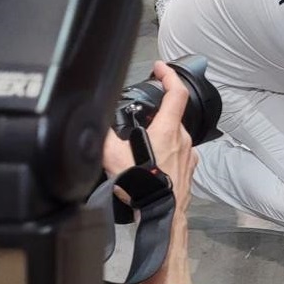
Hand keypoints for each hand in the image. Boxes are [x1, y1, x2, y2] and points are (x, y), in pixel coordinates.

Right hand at [102, 62, 197, 213]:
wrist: (162, 215)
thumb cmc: (143, 189)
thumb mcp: (113, 158)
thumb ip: (103, 136)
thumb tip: (94, 124)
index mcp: (167, 130)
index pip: (176, 92)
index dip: (168, 75)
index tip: (160, 68)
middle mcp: (182, 139)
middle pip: (173, 114)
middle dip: (156, 111)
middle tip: (140, 114)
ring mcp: (189, 154)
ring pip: (175, 134)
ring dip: (160, 133)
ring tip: (141, 145)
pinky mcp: (189, 168)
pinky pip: (178, 151)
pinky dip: (166, 150)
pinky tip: (151, 162)